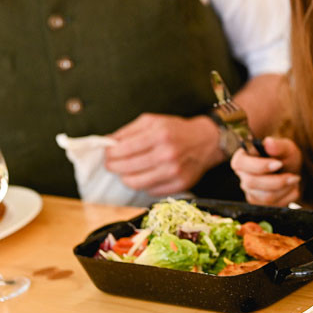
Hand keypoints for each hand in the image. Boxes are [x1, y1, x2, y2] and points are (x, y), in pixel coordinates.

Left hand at [105, 114, 220, 194]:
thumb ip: (128, 131)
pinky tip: (145, 175)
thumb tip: (107, 143)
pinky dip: (143, 184)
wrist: (206, 141)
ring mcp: (174, 172)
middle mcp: (167, 154)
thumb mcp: (152, 121)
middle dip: (113, 166)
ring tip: (125, 171)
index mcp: (159, 135)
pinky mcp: (179, 185)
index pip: (124, 149)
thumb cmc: (176, 130)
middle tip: (111, 164)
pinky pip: (150, 191)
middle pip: (127, 168)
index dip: (110, 153)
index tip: (107, 153)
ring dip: (125, 178)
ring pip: (136, 183)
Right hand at [230, 136, 301, 207]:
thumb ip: (278, 145)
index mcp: (242, 158)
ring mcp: (250, 192)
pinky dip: (287, 197)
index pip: (240, 163)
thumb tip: (268, 142)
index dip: (259, 165)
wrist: (293, 171)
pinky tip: (291, 188)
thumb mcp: (286, 147)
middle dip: (277, 181)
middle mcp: (243, 176)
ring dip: (285, 189)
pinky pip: (273, 205)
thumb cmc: (285, 156)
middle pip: (252, 183)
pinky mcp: (259, 204)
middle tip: (294, 176)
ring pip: (265, 197)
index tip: (279, 164)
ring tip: (294, 179)